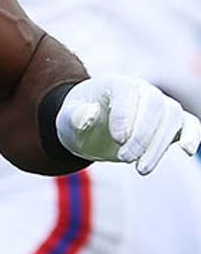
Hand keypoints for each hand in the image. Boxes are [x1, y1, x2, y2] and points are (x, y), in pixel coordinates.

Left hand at [56, 75, 200, 174]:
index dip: (125, 115)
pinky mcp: (171, 122)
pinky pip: (189, 124)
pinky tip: (186, 151)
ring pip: (172, 117)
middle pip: (154, 105)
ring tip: (141, 169)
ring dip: (159, 145)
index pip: (127, 92)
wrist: (89, 127)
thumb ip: (75, 116)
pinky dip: (192, 135)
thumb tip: (90, 113)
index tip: (117, 139)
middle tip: (124, 159)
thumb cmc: (77, 120)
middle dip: (142, 135)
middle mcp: (142, 90)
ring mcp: (159, 104)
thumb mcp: (66, 120)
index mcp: (115, 84)